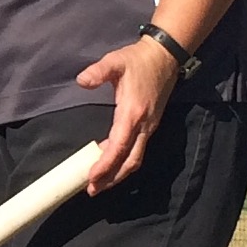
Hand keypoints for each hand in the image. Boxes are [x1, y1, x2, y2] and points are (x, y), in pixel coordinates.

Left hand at [76, 36, 179, 192]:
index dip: (105, 165)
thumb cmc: (138, 60)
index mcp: (133, 113)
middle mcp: (144, 125)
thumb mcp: (115, 61)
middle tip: (92, 191)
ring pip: (135, 158)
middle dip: (112, 178)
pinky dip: (124, 162)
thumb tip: (82, 81)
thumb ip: (98, 71)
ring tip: (99, 184)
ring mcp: (149, 127)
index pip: (118, 147)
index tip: (90, 178)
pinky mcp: (150, 125)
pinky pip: (137, 150)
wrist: (165, 56)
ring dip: (118, 174)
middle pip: (130, 161)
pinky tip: (110, 164)